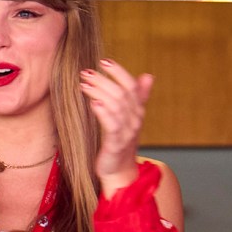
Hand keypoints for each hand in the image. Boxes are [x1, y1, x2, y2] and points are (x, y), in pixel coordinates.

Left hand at [79, 58, 151, 194]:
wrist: (119, 171)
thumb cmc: (119, 142)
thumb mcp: (128, 118)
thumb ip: (137, 98)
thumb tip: (148, 75)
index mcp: (137, 111)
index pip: (131, 86)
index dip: (119, 72)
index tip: (104, 61)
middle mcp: (135, 119)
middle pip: (122, 93)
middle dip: (103, 80)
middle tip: (85, 72)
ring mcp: (127, 131)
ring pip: (116, 106)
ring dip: (99, 92)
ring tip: (83, 84)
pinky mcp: (116, 143)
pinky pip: (112, 124)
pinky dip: (103, 111)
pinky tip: (93, 102)